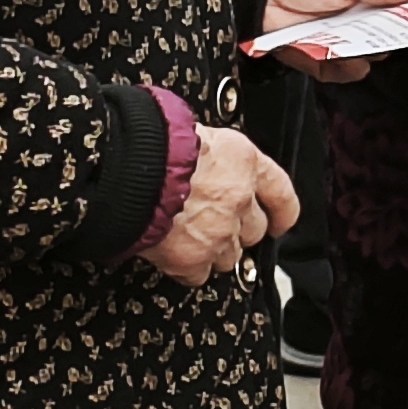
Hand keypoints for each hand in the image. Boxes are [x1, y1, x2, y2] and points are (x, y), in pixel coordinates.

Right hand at [144, 121, 300, 286]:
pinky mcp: (191, 258)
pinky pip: (198, 274)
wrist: (125, 167)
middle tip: (211, 222)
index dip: (282, 212)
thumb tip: (207, 160)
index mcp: (242, 162)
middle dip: (235, 229)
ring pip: (229, 256)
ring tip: (186, 233)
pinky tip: (173, 251)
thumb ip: (213, 156)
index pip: (280, 193)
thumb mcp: (195, 134)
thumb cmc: (151, 143)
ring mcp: (217, 232)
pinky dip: (187, 267)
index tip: (279, 221)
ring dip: (212, 249)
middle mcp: (237, 199)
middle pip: (253, 230)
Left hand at [265, 0, 407, 85]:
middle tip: (393, 25)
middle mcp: (369, 16)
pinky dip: (347, 66)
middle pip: (400, 31)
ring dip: (371, 49)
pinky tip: (339, 55)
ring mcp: (352, 39)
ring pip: (377, 53)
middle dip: (401, 31)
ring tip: (356, 38)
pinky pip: (350, 71)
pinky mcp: (332, 60)